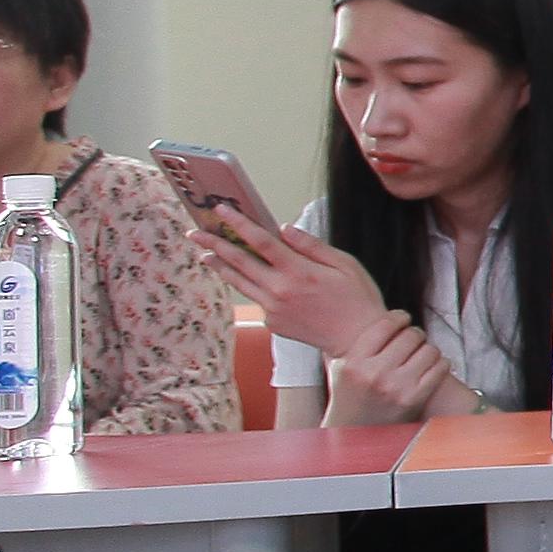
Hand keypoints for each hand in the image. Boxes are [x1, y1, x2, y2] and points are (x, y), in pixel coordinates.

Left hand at [202, 207, 388, 360]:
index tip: (222, 210)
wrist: (358, 341)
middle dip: (214, 244)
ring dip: (220, 266)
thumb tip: (285, 229)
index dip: (239, 223)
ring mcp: (273, 309)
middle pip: (239, 261)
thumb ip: (312, 245)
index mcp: (298, 271)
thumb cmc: (357, 299)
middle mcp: (279, 290)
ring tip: (204, 254)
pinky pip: (256, 299)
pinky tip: (248, 279)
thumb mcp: (345, 264)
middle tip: (194, 232)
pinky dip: (250, 287)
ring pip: (239, 282)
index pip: (261, 241)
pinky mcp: (272, 323)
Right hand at [343, 318, 464, 421]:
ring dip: (428, 349)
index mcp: (355, 362)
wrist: (355, 432)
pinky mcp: (415, 399)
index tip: (403, 319)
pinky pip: (440, 367)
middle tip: (413, 339)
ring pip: (429, 349)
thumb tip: (382, 310)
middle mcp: (375, 374)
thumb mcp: (342, 365)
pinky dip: (440, 363)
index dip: (400, 317)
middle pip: (411, 335)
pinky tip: (431, 366)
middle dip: (415, 334)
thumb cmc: (350, 394)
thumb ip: (359, 341)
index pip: (387, 324)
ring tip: (420, 354)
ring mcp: (396, 387)